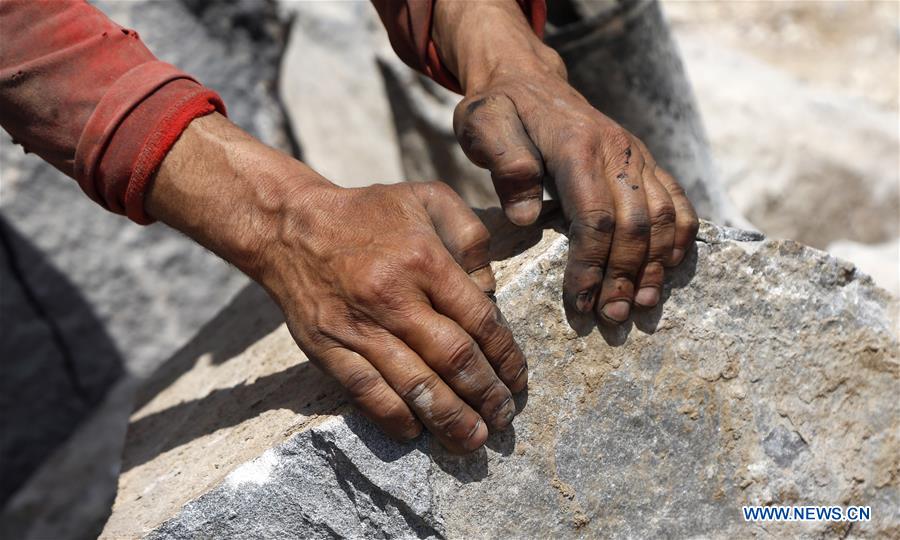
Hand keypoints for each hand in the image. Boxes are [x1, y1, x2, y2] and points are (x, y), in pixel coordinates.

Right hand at [147, 113, 526, 452]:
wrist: (291, 227)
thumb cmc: (369, 213)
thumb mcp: (429, 198)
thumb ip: (471, 235)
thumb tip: (490, 290)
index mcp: (424, 260)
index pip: (479, 320)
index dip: (506, 357)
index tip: (517, 381)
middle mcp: (393, 297)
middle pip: (453, 358)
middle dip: (486, 395)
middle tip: (504, 419)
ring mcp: (358, 327)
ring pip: (413, 384)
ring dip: (449, 418)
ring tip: (472, 440)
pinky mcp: (328, 348)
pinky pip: (366, 392)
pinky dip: (394, 417)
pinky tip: (417, 431)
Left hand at [434, 2, 698, 326]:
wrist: (529, 79)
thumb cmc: (500, 110)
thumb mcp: (483, 125)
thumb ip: (504, 163)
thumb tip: (526, 217)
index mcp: (576, 146)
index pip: (594, 218)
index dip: (590, 266)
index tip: (580, 303)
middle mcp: (616, 149)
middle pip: (635, 224)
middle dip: (624, 276)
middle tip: (611, 318)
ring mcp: (636, 154)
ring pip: (663, 216)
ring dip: (656, 266)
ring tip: (641, 306)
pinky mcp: (644, 160)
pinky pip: (677, 199)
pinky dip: (680, 237)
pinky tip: (670, 269)